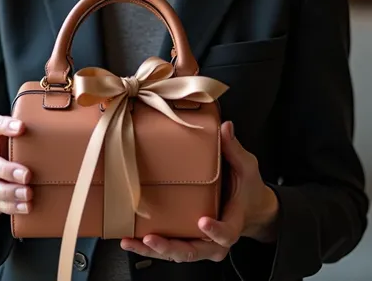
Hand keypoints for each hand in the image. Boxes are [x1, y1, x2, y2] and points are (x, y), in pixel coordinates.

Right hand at [0, 115, 31, 225]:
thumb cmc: (9, 145)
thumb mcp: (13, 134)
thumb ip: (24, 131)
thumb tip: (51, 129)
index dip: (4, 126)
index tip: (22, 127)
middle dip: (6, 170)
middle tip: (27, 175)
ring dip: (9, 192)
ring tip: (28, 194)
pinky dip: (11, 206)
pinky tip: (26, 206)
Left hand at [120, 121, 278, 262]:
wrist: (250, 208)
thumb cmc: (248, 190)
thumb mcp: (246, 168)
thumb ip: (234, 150)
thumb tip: (225, 127)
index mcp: (232, 224)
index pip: (226, 234)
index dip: (215, 231)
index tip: (202, 221)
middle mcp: (215, 241)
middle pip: (193, 251)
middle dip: (170, 247)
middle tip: (152, 239)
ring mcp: (200, 243)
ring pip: (177, 253)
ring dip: (153, 250)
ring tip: (132, 242)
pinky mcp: (188, 239)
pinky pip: (169, 248)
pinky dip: (150, 247)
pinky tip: (131, 240)